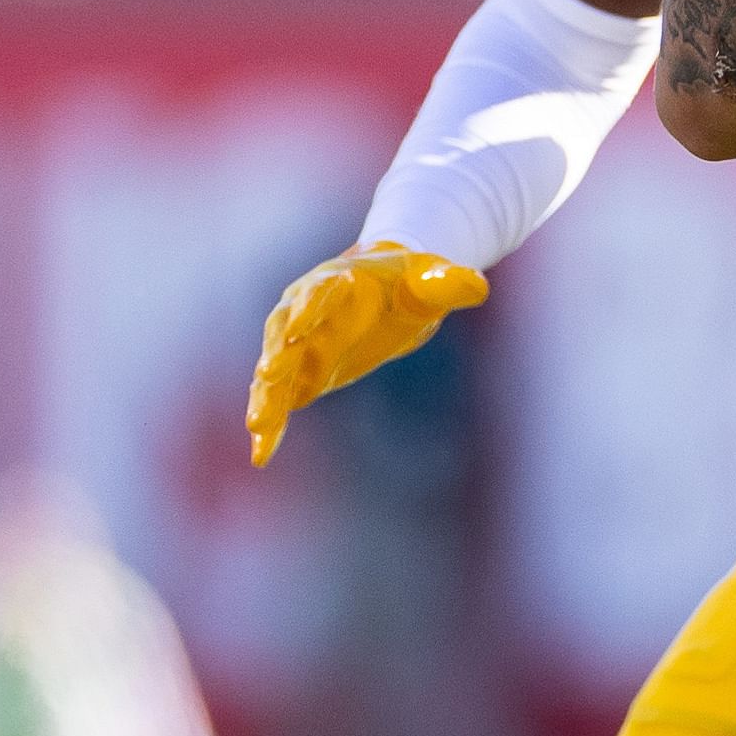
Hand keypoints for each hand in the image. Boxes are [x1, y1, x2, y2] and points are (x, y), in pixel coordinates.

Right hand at [245, 241, 490, 465]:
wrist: (392, 290)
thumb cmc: (412, 280)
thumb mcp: (435, 280)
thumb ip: (451, 284)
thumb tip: (477, 288)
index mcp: (339, 280)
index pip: (321, 293)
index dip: (309, 310)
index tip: (298, 330)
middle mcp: (308, 310)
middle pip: (285, 332)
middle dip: (277, 354)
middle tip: (270, 377)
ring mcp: (301, 343)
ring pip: (275, 369)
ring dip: (266, 396)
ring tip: (258, 424)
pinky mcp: (304, 372)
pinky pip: (281, 398)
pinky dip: (271, 424)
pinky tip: (261, 454)